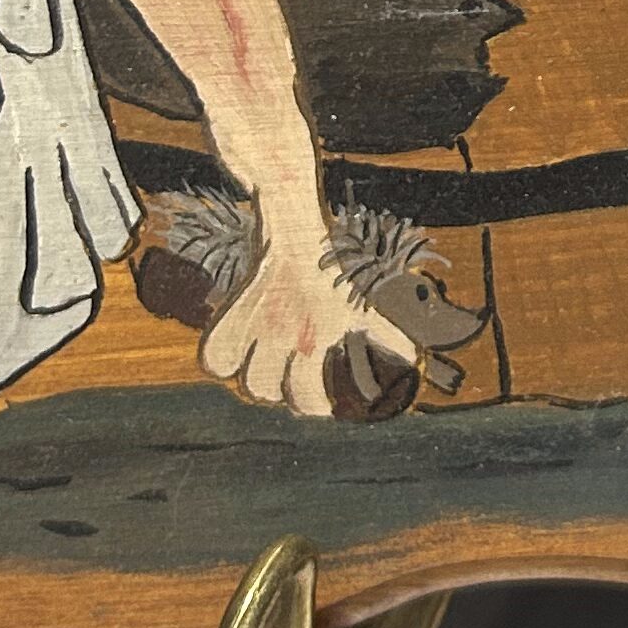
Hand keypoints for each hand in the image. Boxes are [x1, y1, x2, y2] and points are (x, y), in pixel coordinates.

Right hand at [200, 168, 417, 415]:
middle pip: (264, 390)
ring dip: (251, 378)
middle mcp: (286, 332)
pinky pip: (214, 356)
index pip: (305, 396)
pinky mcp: (234, 312)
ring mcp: (256, 323)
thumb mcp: (364, 300)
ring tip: (266, 367)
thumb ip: (390, 334)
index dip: (312, 405)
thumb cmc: (332, 267)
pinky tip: (236, 355)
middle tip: (288, 380)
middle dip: (278, 391)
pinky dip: (221, 361)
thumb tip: (413, 359)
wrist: (292, 221)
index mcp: (320, 333)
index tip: (318, 401)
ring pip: (240, 378)